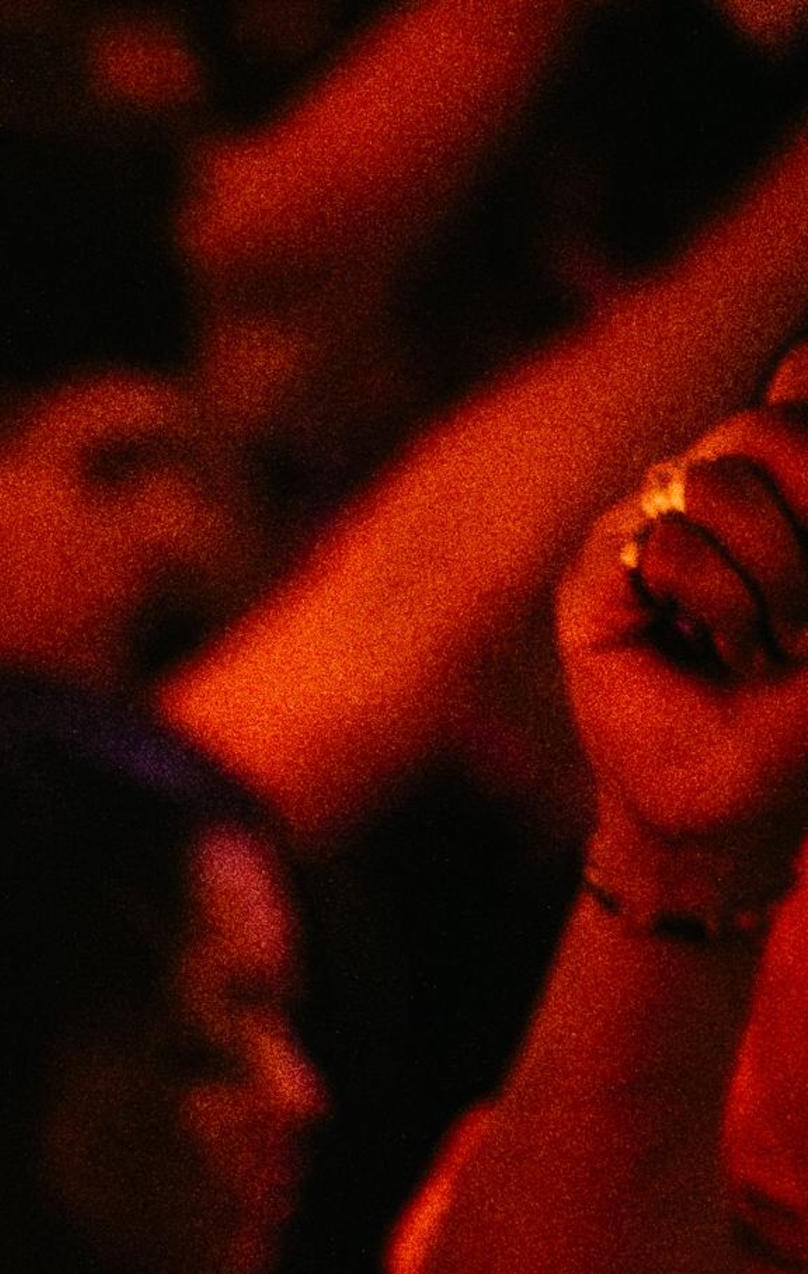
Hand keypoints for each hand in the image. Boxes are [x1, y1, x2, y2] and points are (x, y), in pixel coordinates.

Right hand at [557, 344, 807, 870]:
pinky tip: (714, 651)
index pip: (802, 383)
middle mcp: (709, 487)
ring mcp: (647, 522)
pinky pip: (673, 544)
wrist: (729, 812)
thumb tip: (805, 350)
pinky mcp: (597, 572)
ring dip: (773, 578)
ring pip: (722, 479)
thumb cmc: (801, 719)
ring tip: (768, 643)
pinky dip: (717, 604)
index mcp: (775, 483)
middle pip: (775, 422)